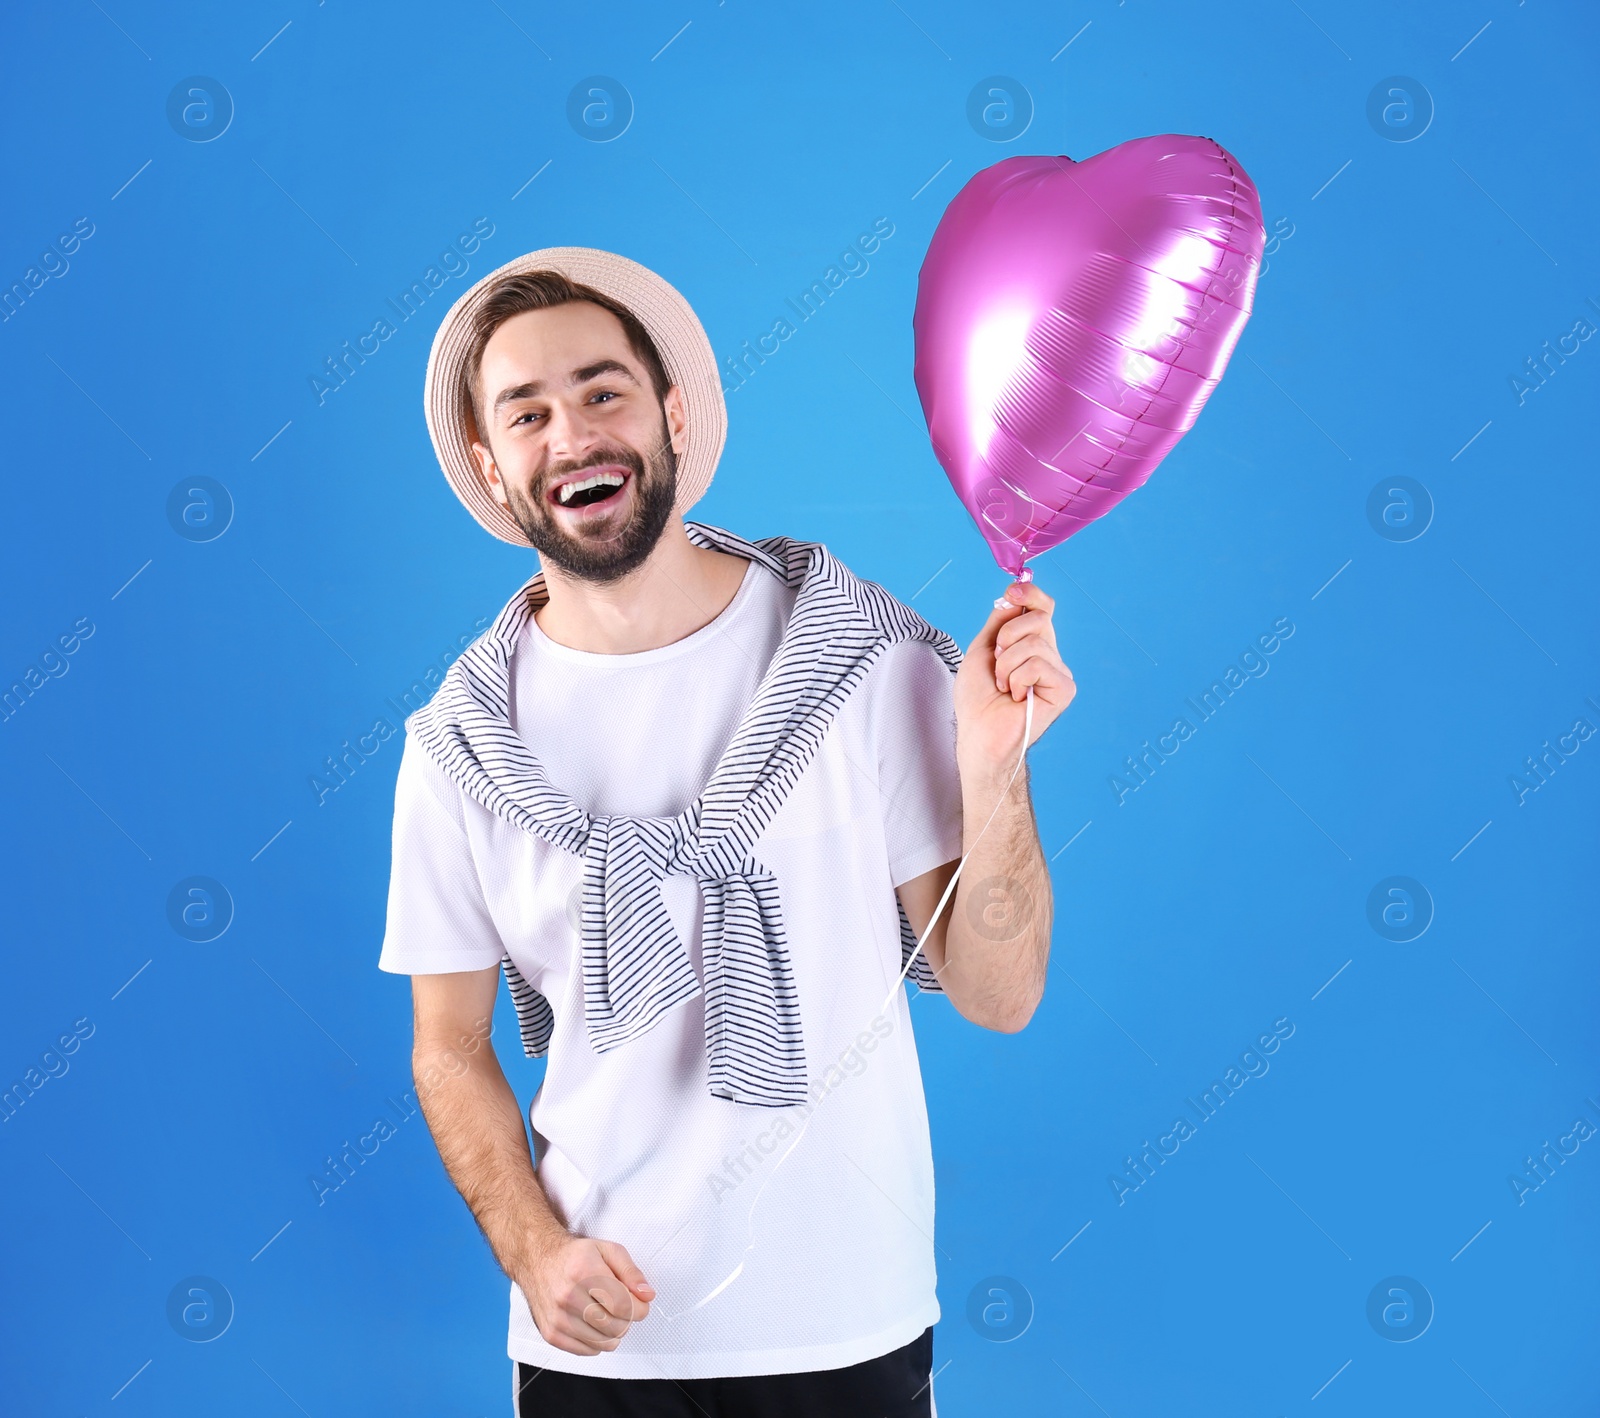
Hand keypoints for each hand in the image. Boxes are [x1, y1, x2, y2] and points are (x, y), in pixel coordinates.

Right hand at [521, 1234, 655, 1355]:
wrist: (537, 1260)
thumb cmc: (576, 1256)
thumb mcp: (608, 1250)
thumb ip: (631, 1272)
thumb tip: (647, 1295)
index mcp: (585, 1272)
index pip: (624, 1306)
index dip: (640, 1308)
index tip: (639, 1303)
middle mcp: (568, 1296)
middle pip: (616, 1326)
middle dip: (628, 1319)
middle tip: (623, 1307)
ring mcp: (557, 1318)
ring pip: (603, 1342)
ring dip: (613, 1331)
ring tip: (607, 1314)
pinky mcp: (551, 1334)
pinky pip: (587, 1350)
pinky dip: (597, 1341)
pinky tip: (593, 1323)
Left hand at [953, 579, 1075, 771]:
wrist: (978, 732)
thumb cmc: (977, 698)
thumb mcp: (982, 649)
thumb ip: (999, 621)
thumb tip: (1013, 594)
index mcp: (1031, 644)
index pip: (1042, 608)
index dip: (1030, 593)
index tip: (1012, 591)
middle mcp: (1049, 655)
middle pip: (1038, 618)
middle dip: (1006, 637)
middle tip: (996, 663)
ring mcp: (1058, 672)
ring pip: (1034, 644)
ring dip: (1006, 665)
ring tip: (1003, 686)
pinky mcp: (1063, 690)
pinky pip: (1039, 665)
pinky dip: (1017, 679)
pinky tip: (1015, 697)